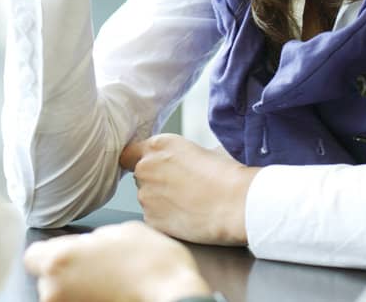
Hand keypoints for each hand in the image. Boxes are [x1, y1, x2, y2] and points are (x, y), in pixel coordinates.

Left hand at [23, 221, 211, 301]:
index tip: (67, 253)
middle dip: (68, 273)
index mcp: (59, 259)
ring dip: (79, 290)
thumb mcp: (122, 231)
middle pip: (48, 278)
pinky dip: (91, 301)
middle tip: (98, 268)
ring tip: (109, 284)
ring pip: (64, 296)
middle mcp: (54, 290)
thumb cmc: (152, 264)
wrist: (175, 297)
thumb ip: (93, 238)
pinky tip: (113, 295)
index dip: (50, 253)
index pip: (32, 256)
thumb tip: (87, 245)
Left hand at [120, 134, 257, 246]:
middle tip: (180, 189)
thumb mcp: (201, 151)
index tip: (152, 169)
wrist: (237, 203)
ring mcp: (146, 195)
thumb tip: (179, 164)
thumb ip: (178, 156)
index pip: (129, 152)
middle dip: (154, 182)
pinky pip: (153, 218)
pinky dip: (165, 219)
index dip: (139, 161)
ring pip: (147, 198)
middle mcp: (146, 168)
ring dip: (160, 202)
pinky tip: (187, 217)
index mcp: (159, 145)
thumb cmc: (226, 175)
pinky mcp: (152, 219)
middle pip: (140, 176)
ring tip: (188, 204)